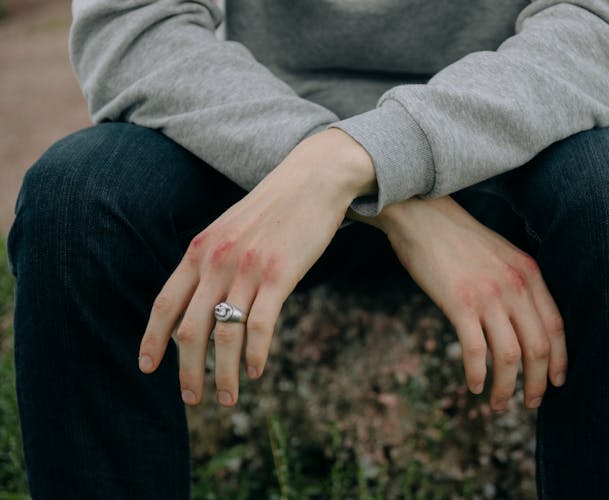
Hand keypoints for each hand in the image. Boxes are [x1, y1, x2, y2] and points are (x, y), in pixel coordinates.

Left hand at [138, 128, 375, 405]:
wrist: (312, 180)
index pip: (165, 303)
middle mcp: (217, 262)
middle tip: (191, 399)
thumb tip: (201, 300)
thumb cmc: (273, 209)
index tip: (146, 368)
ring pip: (225, 334)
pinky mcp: (279, 275)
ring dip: (223, 374)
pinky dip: (256, 354)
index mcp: (200, 250)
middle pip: (190, 329)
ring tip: (227, 399)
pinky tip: (257, 371)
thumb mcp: (230, 230)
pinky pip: (260, 325)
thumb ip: (211, 261)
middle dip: (187, 371)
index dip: (152, 339)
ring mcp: (247, 269)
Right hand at [353, 195, 566, 410]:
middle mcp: (515, 286)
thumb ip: (517, 283)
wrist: (422, 217)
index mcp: (529, 273)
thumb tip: (522, 322)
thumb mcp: (501, 255)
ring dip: (506, 387)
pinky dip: (477, 374)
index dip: (559, 360)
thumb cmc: (457, 238)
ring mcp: (488, 296)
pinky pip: (475, 351)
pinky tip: (474, 386)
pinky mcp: (459, 304)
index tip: (556, 383)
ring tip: (498, 404)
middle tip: (531, 403)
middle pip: (538, 348)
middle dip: (537, 383)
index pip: (556, 326)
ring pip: (509, 356)